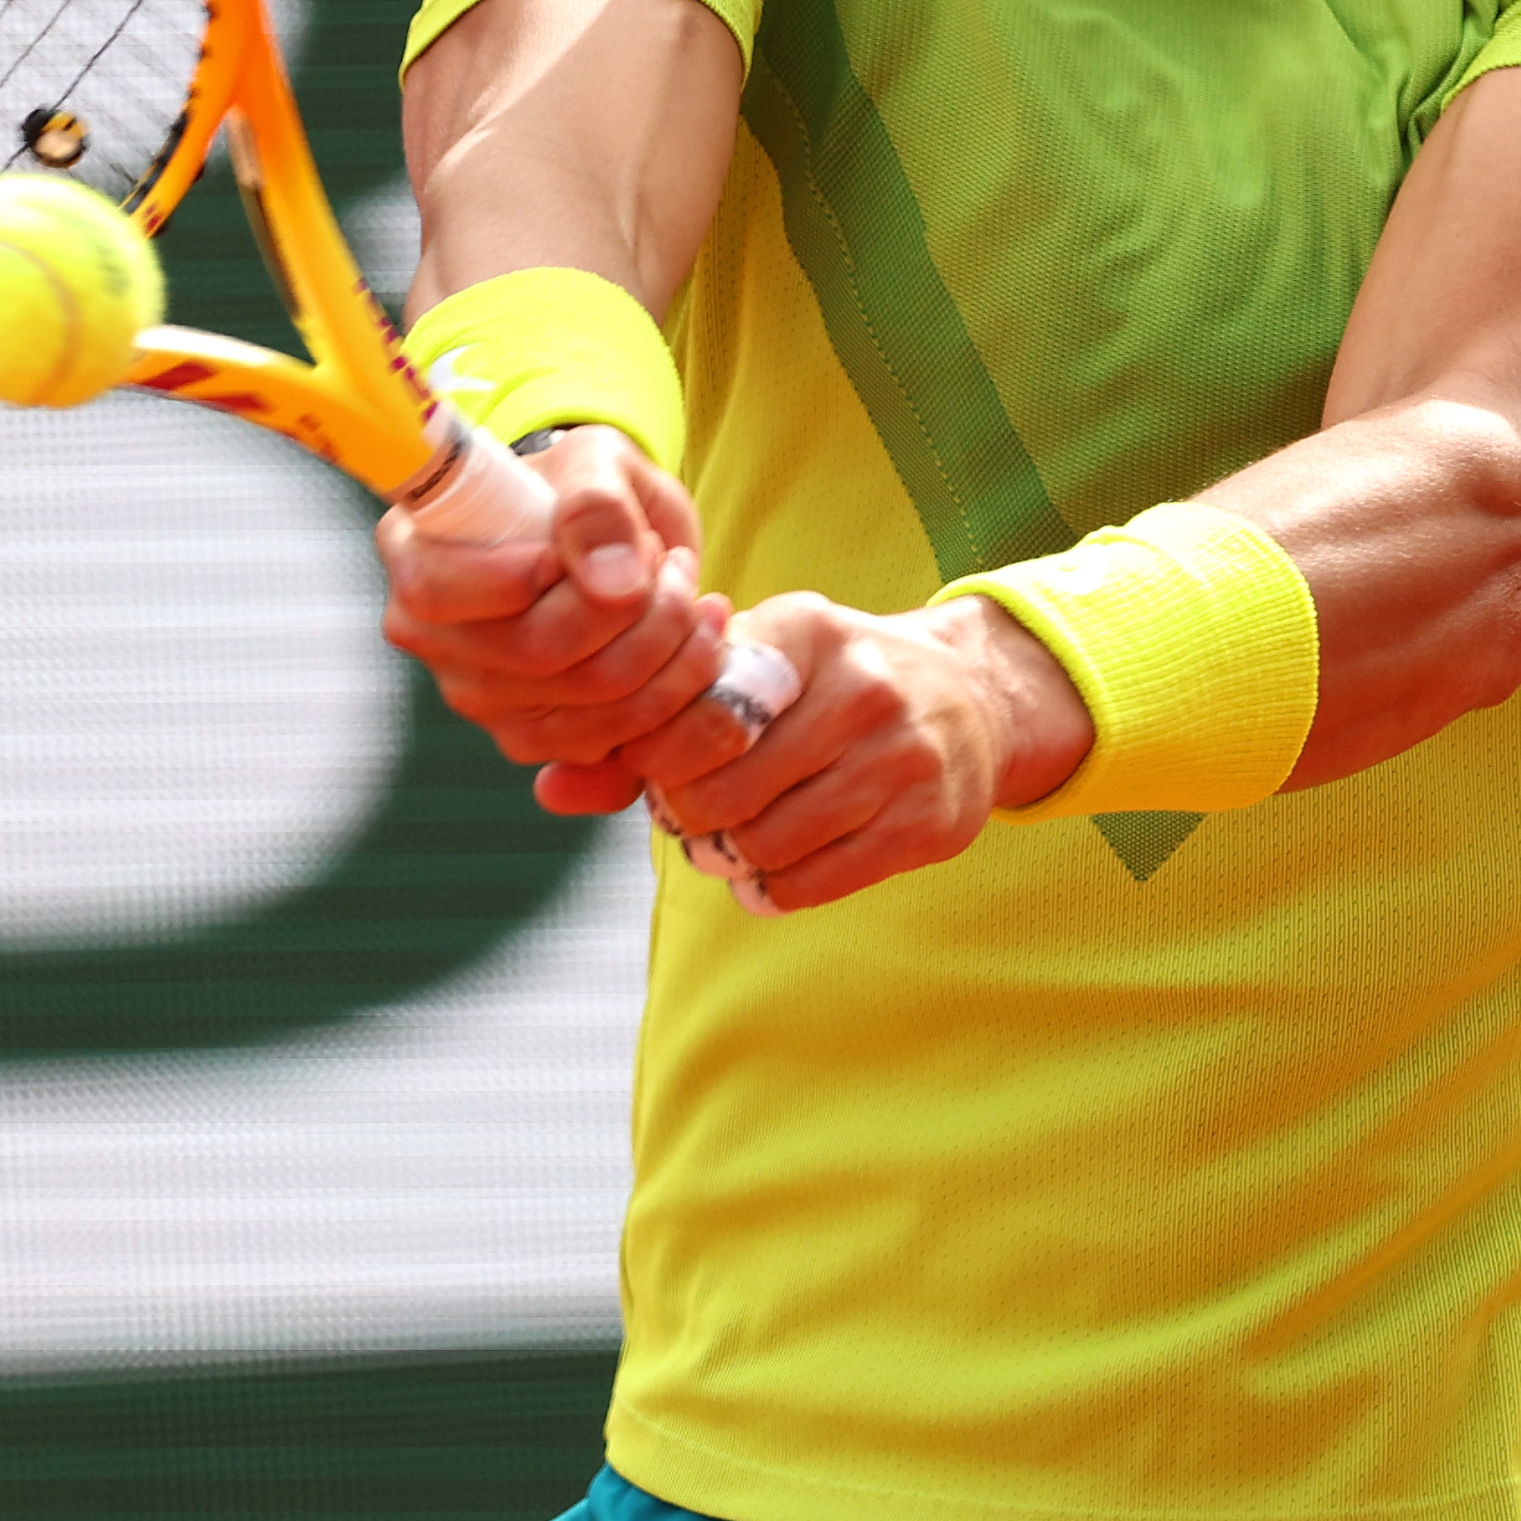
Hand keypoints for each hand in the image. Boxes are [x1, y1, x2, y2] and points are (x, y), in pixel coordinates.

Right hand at [375, 430, 737, 783]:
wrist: (618, 542)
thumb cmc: (589, 489)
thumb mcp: (597, 460)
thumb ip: (597, 503)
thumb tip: (611, 582)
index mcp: (416, 556)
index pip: (440, 591)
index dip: (526, 574)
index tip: (594, 542)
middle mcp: (434, 639)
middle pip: (538, 654)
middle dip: (637, 607)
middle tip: (673, 561)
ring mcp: (481, 699)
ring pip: (591, 708)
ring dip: (670, 650)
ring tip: (688, 590)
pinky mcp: (535, 739)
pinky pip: (616, 744)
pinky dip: (677, 694)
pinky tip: (695, 643)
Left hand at [642, 591, 1093, 910]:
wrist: (972, 700)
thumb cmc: (832, 684)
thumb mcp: (760, 662)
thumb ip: (659, 716)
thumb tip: (548, 789)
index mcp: (808, 631)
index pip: (698, 712)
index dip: (657, 759)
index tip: (657, 769)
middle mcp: (864, 689)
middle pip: (725, 789)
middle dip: (688, 816)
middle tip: (687, 817)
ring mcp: (902, 760)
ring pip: (767, 843)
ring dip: (728, 857)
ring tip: (726, 842)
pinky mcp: (926, 824)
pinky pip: (813, 882)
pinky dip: (771, 888)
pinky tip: (766, 871)